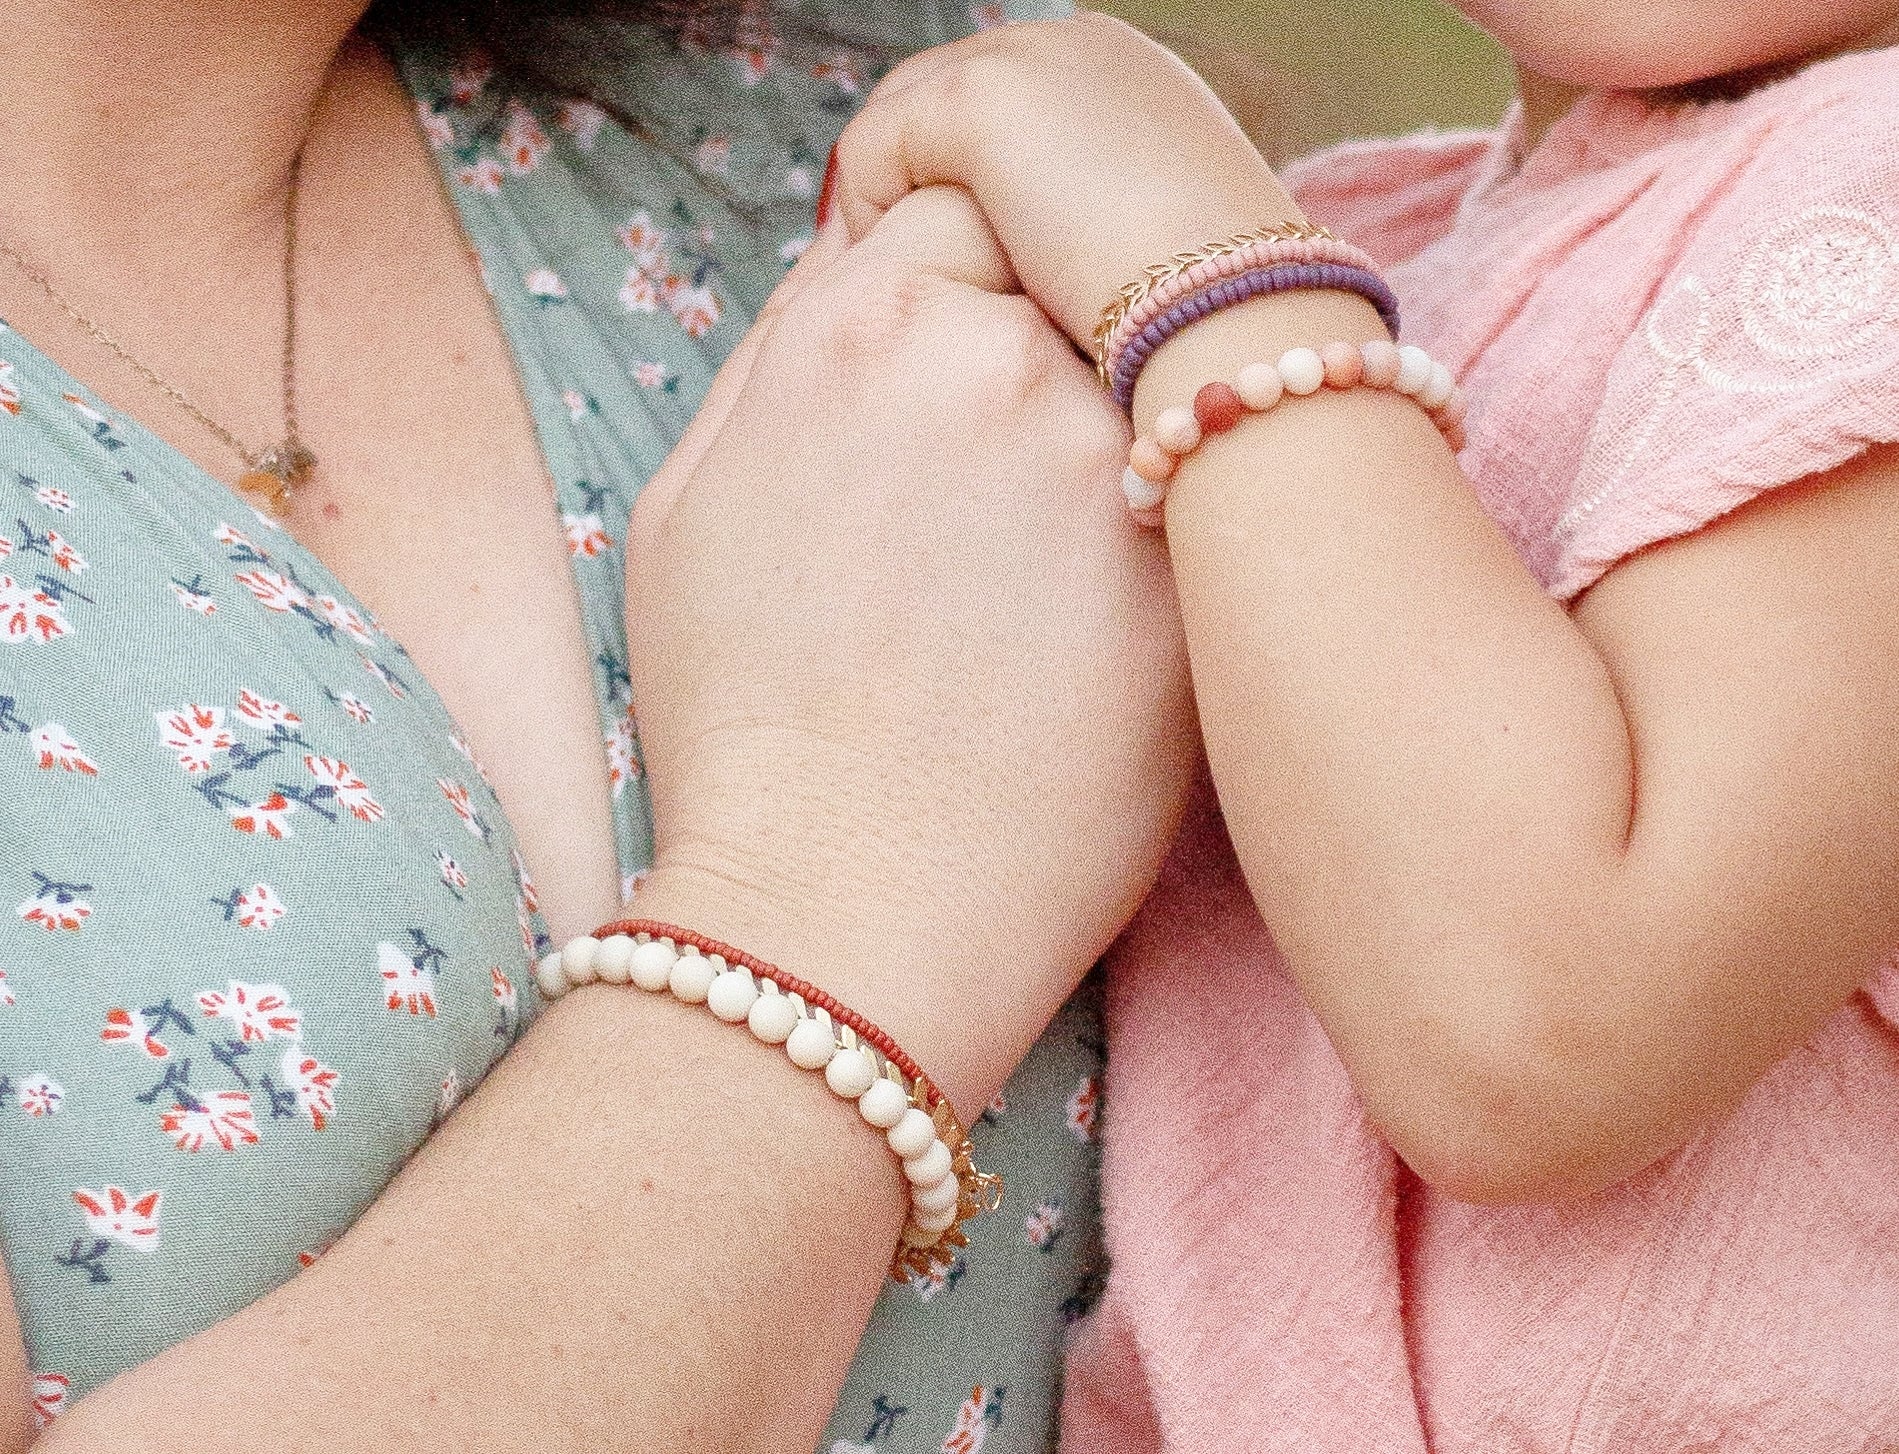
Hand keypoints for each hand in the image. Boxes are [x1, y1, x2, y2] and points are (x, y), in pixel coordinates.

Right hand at [624, 188, 1194, 1110]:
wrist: (845, 916)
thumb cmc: (744, 727)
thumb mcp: (688, 509)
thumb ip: (785, 360)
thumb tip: (863, 282)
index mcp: (855, 327)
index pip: (959, 204)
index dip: (963, 275)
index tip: (959, 352)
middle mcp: (993, 361)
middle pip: (1064, 275)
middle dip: (1040, 342)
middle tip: (1003, 467)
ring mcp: (1109, 464)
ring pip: (1139, 379)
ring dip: (1104, 435)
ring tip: (1037, 568)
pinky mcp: (1190, 569)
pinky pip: (1190, 492)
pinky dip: (1156, 527)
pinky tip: (1083, 625)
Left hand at [828, 13, 1298, 353]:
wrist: (1237, 316)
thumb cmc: (1213, 326)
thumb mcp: (1161, 258)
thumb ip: (1102, 235)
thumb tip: (1052, 277)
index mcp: (1128, 77)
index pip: (1001, 105)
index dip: (952, 176)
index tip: (932, 254)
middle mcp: (1081, 48)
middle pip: (937, 96)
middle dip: (905, 178)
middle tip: (880, 268)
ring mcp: (1032, 62)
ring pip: (902, 121)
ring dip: (883, 202)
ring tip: (886, 285)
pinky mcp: (983, 101)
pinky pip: (873, 150)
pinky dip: (866, 214)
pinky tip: (892, 278)